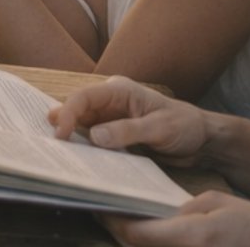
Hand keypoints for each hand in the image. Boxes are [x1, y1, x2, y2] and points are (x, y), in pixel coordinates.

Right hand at [49, 76, 211, 166]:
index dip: (67, 113)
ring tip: (54, 152)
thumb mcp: (159, 128)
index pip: (84, 97)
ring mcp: (111, 119)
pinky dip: (83, 149)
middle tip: (46, 144)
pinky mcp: (114, 136)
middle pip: (77, 110)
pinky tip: (74, 160)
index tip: (60, 135)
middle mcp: (110, 102)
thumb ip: (127, 131)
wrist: (202, 141)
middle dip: (61, 124)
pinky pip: (93, 141)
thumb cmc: (185, 126)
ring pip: (81, 126)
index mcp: (119, 90)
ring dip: (70, 138)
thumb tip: (93, 137)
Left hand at [102, 192, 249, 246]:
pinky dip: (152, 246)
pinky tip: (149, 235)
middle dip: (117, 230)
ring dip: (133, 241)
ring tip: (120, 222)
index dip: (113, 221)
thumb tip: (161, 215)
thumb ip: (183, 209)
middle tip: (104, 211)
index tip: (101, 205)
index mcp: (191, 237)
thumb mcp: (217, 203)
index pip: (137, 234)